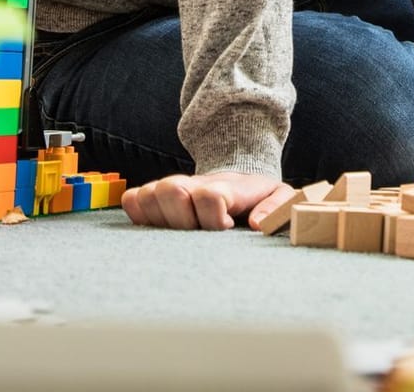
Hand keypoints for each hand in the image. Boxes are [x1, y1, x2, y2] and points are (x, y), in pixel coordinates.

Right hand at [120, 170, 295, 230]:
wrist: (238, 178)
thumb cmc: (258, 196)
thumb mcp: (280, 197)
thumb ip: (277, 208)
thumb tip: (256, 224)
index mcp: (226, 187)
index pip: (209, 195)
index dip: (213, 218)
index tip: (225, 228)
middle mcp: (193, 185)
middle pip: (172, 190)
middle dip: (183, 220)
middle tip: (197, 234)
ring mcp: (171, 189)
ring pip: (147, 194)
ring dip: (159, 219)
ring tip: (179, 233)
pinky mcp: (155, 197)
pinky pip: (132, 200)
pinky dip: (138, 215)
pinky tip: (159, 228)